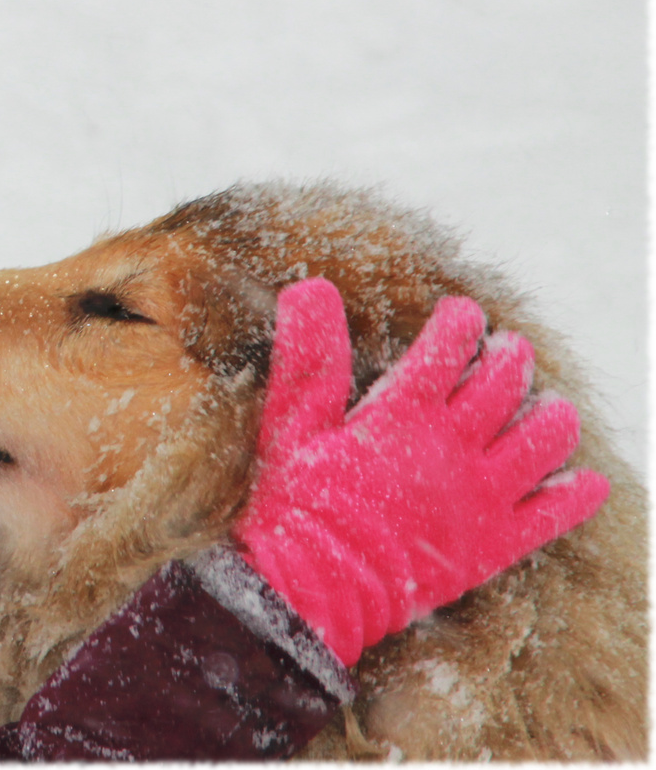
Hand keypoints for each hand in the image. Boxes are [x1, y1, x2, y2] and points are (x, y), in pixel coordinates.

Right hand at [234, 278, 608, 666]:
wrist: (317, 588)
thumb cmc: (295, 505)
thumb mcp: (290, 424)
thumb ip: (307, 355)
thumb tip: (310, 286)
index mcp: (404, 412)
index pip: (449, 344)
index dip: (460, 320)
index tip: (459, 313)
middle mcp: (453, 446)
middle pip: (505, 381)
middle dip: (509, 356)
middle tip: (503, 352)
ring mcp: (481, 495)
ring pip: (544, 438)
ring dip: (550, 415)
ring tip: (542, 406)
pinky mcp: (495, 543)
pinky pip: (555, 513)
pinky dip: (576, 493)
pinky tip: (584, 480)